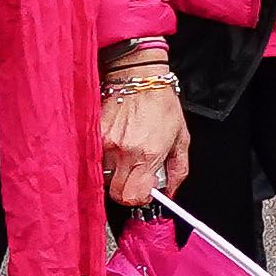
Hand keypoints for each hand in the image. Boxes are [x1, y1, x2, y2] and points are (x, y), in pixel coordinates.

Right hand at [102, 71, 185, 210]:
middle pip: (115, 193)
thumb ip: (178, 170)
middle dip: (126, 189)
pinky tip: (116, 143)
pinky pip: (96, 157)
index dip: (139, 198)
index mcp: (148, 154)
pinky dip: (104, 157)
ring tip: (126, 154)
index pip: (133, 196)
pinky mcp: (94, 133)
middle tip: (135, 176)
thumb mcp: (181, 138)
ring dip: (114, 172)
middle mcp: (124, 151)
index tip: (144, 191)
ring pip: (104, 175)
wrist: (139, 77)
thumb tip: (171, 192)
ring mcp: (106, 143)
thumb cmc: (162, 104)